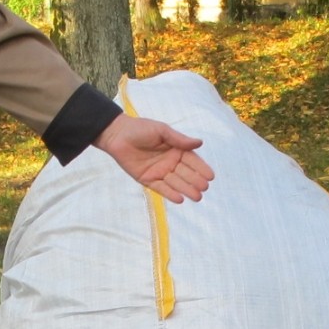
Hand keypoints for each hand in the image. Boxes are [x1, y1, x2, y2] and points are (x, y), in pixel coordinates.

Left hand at [93, 113, 212, 202]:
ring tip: (197, 197)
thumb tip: (200, 143)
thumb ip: (179, 139)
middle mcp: (170, 162)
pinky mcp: (147, 179)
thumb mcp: (162, 131)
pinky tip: (180, 199)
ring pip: (176, 183)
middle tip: (204, 187)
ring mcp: (159, 172)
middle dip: (196, 181)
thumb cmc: (140, 129)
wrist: (117, 134)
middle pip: (186, 173)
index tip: (211, 176)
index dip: (201, 168)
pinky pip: (161, 188)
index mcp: (176, 150)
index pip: (192, 161)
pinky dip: (170, 194)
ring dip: (186, 190)